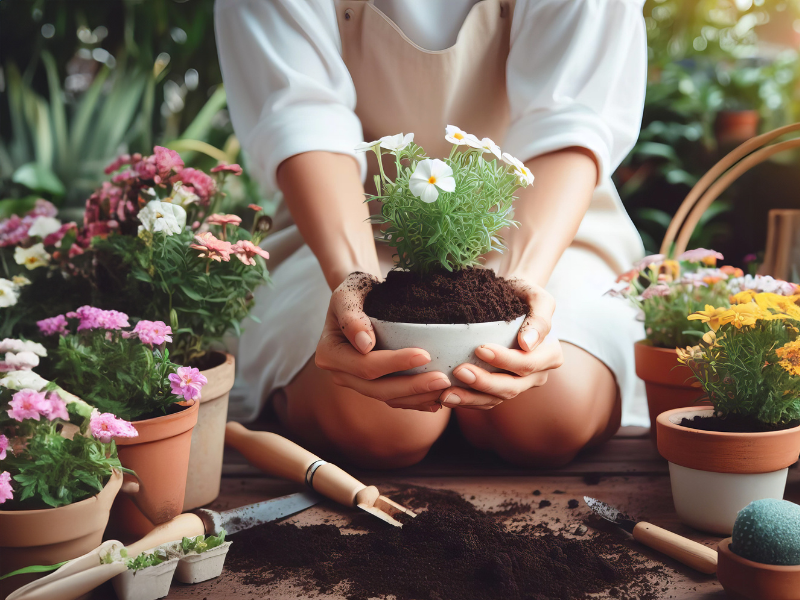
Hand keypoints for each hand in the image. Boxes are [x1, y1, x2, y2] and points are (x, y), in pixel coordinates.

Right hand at [315, 272, 451, 411]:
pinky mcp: (371, 385)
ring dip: (418, 398)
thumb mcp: (348, 294)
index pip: (365, 365)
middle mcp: (340, 374)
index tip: (425, 355)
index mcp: (329, 354)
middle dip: (412, 387)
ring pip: (388, 398)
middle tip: (444, 380)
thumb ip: (351, 316)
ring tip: (446, 391)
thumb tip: (365, 345)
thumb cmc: (355, 290)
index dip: (395, 364)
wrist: (360, 297)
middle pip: (378, 389)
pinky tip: (437, 400)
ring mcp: (356, 383)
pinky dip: (415, 401)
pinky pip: (393, 399)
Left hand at [439, 278, 562, 408]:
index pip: (526, 364)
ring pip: (495, 399)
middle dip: (483, 383)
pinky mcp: (500, 389)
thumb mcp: (538, 298)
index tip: (480, 348)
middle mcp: (537, 375)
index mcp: (550, 355)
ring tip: (446, 394)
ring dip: (470, 399)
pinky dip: (465, 400)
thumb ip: (540, 319)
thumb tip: (528, 344)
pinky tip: (444, 396)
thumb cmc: (524, 295)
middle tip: (459, 371)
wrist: (511, 298)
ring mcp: (518, 385)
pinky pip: (484, 400)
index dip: (504, 361)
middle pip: (510, 387)